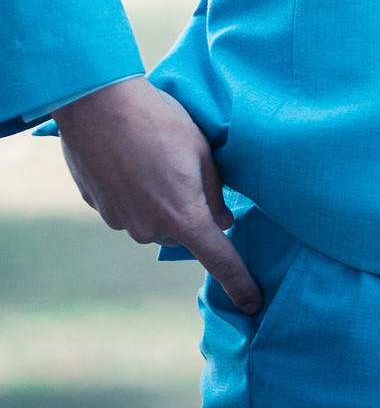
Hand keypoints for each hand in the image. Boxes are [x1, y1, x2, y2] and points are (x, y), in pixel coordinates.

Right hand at [54, 76, 262, 312]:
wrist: (99, 104)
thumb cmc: (160, 120)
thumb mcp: (202, 150)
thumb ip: (214, 192)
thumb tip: (223, 221)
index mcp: (185, 216)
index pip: (219, 260)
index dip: (239, 283)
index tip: (253, 304)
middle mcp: (151, 229)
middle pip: (182, 231)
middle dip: (190, 210)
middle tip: (185, 167)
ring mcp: (121, 221)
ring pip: (153, 220)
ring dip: (159, 199)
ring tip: (154, 154)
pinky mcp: (97, 207)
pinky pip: (126, 207)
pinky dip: (132, 190)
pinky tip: (129, 157)